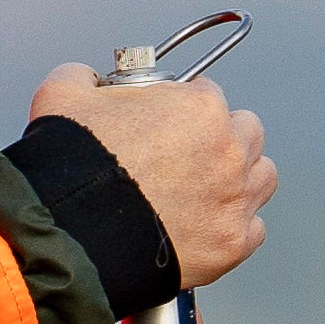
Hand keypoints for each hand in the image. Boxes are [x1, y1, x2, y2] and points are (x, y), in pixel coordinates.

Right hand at [26, 64, 273, 290]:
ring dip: (240, 177)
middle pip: (246, 131)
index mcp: (200, 109)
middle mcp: (228, 153)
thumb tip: (87, 79)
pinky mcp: (230, 246)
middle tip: (189, 151)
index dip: (184, 104)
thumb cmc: (73, 172)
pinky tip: (205, 225)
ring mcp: (234, 202)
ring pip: (261, 177)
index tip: (169, 119)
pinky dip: (232, 225)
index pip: (209, 93)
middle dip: (221, 137)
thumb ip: (83, 77)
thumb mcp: (63, 97)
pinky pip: (252, 229)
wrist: (70, 241)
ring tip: (206, 187)